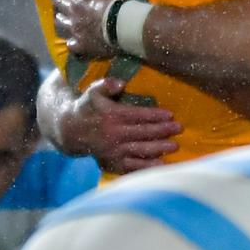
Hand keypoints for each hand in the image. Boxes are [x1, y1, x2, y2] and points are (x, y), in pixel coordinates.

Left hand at [52, 0, 123, 57]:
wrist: (118, 23)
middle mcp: (71, 11)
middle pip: (60, 4)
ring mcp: (76, 29)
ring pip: (63, 23)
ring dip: (61, 19)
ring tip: (59, 17)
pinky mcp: (82, 44)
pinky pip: (74, 44)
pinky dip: (73, 43)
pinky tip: (72, 43)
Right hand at [67, 76, 182, 171]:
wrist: (70, 131)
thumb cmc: (87, 107)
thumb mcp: (93, 92)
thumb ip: (106, 85)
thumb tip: (120, 83)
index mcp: (112, 116)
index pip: (137, 116)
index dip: (155, 115)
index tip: (170, 114)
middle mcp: (113, 135)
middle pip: (142, 133)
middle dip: (163, 131)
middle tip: (179, 128)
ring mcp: (114, 151)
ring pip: (140, 150)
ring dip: (159, 148)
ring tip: (175, 146)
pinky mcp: (113, 163)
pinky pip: (132, 166)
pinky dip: (147, 167)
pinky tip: (162, 165)